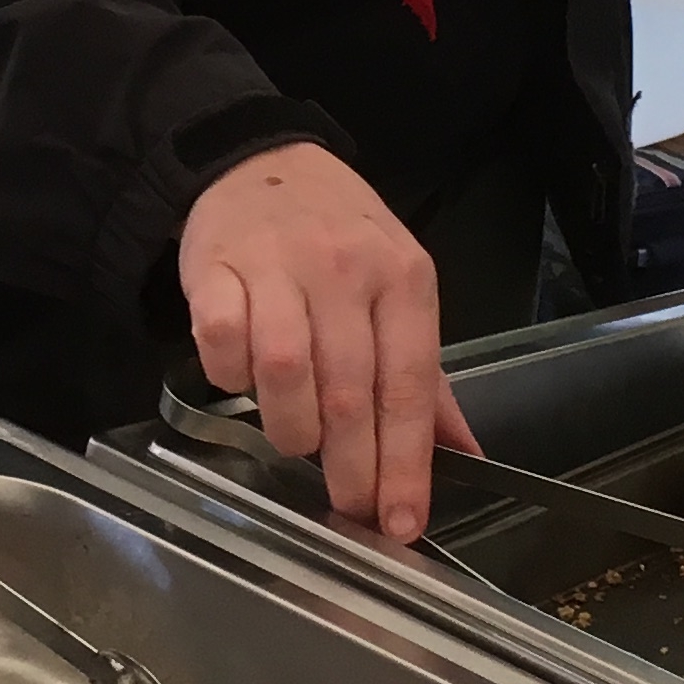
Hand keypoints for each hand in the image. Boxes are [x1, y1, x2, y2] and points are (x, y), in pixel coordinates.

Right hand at [179, 145, 480, 543]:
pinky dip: (230, 376)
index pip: (410, 385)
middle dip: (353, 467)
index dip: (406, 462)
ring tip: (297, 440)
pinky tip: (242, 381)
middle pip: (350, 390)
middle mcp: (344, 269)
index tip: (402, 521)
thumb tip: (467, 456)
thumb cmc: (339, 236)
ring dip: (291, 426)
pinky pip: (223, 342)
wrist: (259, 162)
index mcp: (403, 278)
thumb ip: (426, 379)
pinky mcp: (215, 268)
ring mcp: (277, 266)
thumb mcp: (398, 289)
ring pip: (285, 371)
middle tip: (350, 511)